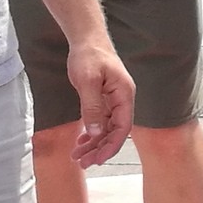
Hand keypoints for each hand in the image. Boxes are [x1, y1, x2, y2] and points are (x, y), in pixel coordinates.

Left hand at [65, 40, 133, 168]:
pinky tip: (81, 142)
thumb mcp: (88, 82)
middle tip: (83, 163)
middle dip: (100, 149)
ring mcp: (114, 100)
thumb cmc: (89, 56)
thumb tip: (97, 132)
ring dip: (94, 144)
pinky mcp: (104, 99)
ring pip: (107, 128)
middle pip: (115, 131)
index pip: (123, 127)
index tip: (98, 160)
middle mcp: (122, 99)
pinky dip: (92, 133)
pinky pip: (101, 121)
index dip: (112, 146)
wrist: (87, 40)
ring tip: (77, 157)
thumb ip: (93, 107)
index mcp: (124, 95)